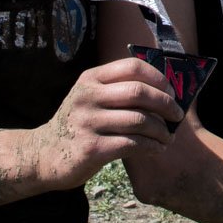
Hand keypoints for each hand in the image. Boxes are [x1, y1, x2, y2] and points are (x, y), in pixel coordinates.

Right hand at [32, 57, 182, 189]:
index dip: (158, 77)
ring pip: (139, 120)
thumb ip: (118, 90)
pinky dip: (152, 146)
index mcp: (90, 79)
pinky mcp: (91, 148)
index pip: (132, 67)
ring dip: (161, 129)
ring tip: (169, 136)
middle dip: (165, 104)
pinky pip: (132, 143)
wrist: (44, 154)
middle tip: (177, 114)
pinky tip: (158, 148)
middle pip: (138, 93)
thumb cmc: (80, 124)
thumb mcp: (91, 98)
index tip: (171, 91)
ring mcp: (87, 122)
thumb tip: (166, 91)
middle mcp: (87, 97)